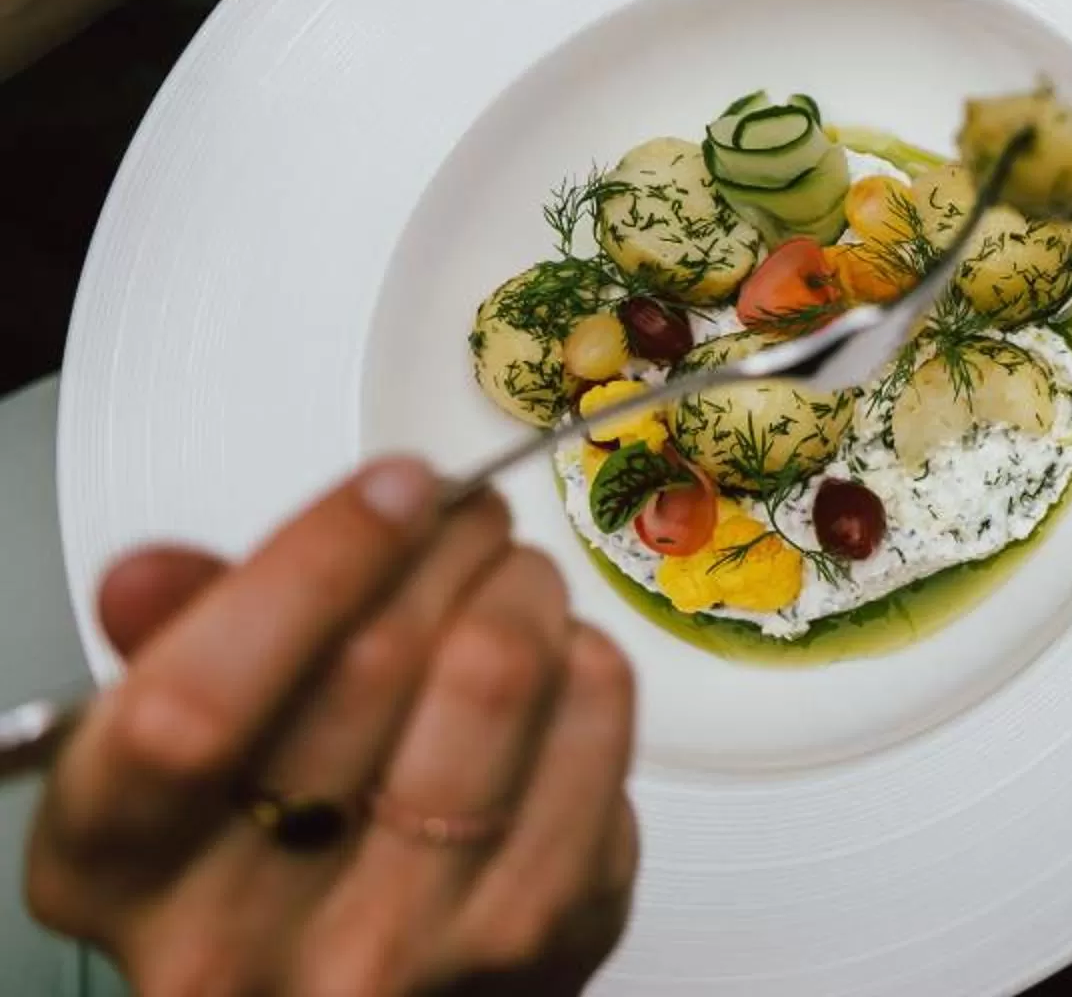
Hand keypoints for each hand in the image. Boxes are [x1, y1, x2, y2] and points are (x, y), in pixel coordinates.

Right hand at [24, 461, 637, 993]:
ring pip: (497, 673)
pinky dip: (588, 659)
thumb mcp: (182, 767)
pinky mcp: (542, 933)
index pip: (192, 704)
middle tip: (466, 514)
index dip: (314, 563)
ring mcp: (404, 944)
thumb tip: (150, 575)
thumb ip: (177, 651)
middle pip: (369, 661)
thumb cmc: (279, 862)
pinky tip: (558, 667)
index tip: (392, 487)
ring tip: (511, 577)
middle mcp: (246, 932)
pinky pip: (593, 721)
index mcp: (117, 866)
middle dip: (443, 541)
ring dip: (522, 585)